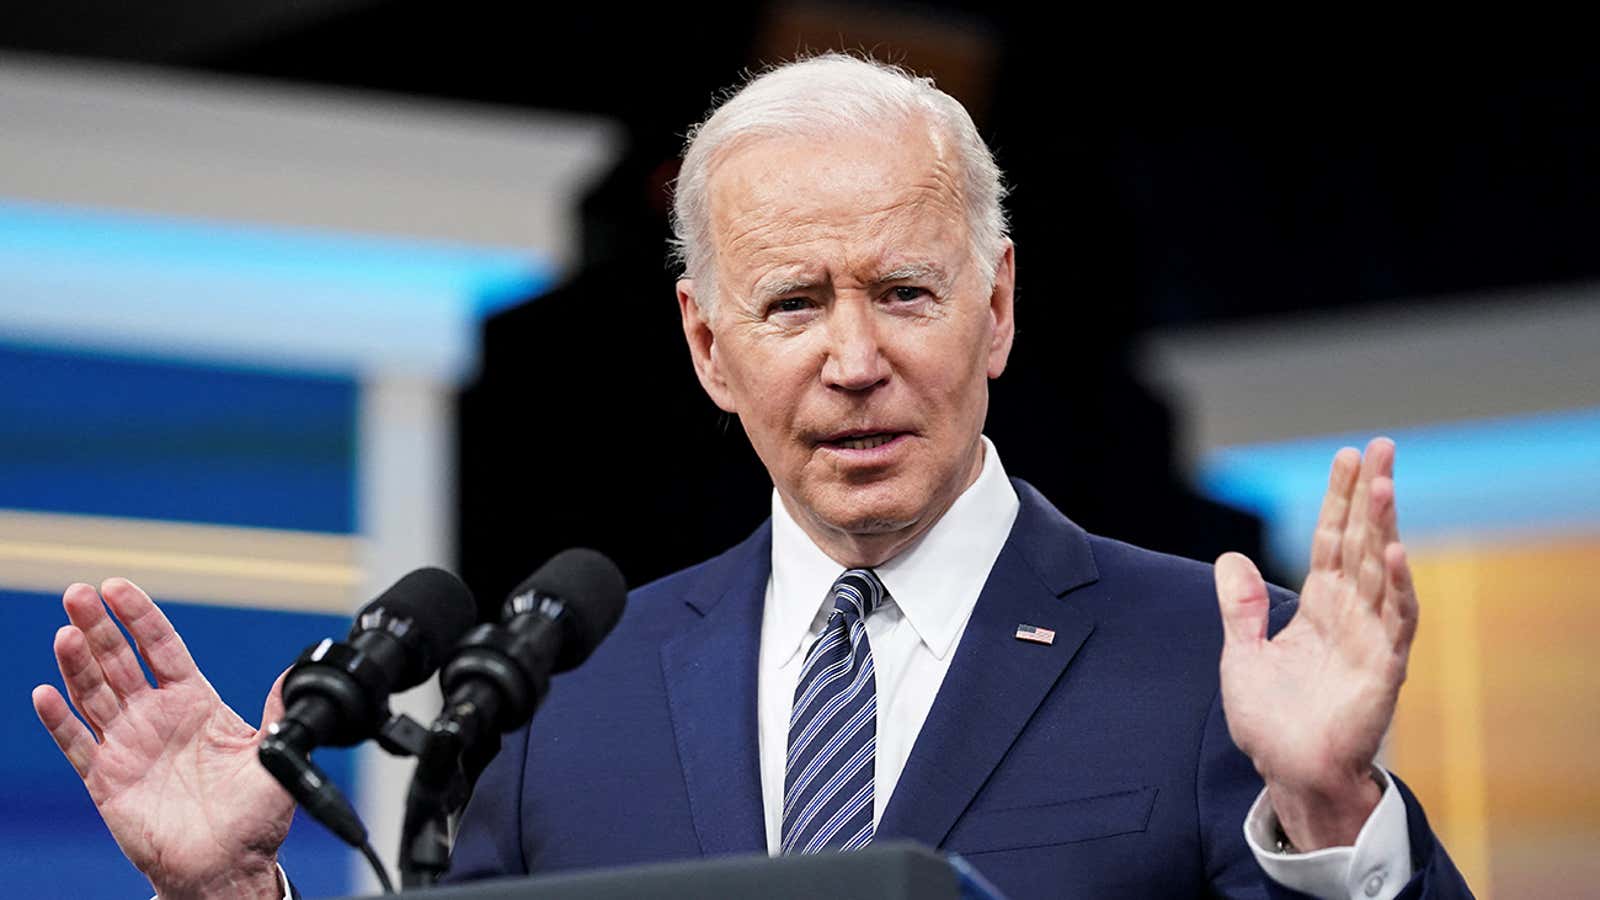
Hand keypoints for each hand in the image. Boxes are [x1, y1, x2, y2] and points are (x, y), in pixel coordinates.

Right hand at [31, 578, 293, 899]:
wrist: (230, 865)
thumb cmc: (255, 814)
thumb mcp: (274, 753)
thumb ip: (279, 710)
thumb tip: (297, 674)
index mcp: (195, 702)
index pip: (161, 647)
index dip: (139, 616)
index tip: (117, 587)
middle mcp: (156, 717)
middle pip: (119, 661)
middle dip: (99, 626)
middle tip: (78, 593)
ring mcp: (128, 745)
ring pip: (94, 694)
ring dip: (77, 663)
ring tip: (65, 633)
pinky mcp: (107, 779)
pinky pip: (78, 744)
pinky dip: (59, 720)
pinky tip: (45, 694)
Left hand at [1214, 438, 1417, 848]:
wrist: (1288, 773)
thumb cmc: (1272, 721)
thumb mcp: (1243, 654)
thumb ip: (1240, 607)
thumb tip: (1229, 557)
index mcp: (1320, 607)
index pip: (1332, 540)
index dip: (1339, 499)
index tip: (1347, 457)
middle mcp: (1350, 615)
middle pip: (1363, 543)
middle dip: (1371, 496)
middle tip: (1381, 447)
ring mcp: (1370, 639)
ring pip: (1382, 572)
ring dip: (1386, 529)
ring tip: (1384, 486)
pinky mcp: (1383, 669)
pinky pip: (1395, 621)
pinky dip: (1397, 587)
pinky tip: (1395, 553)